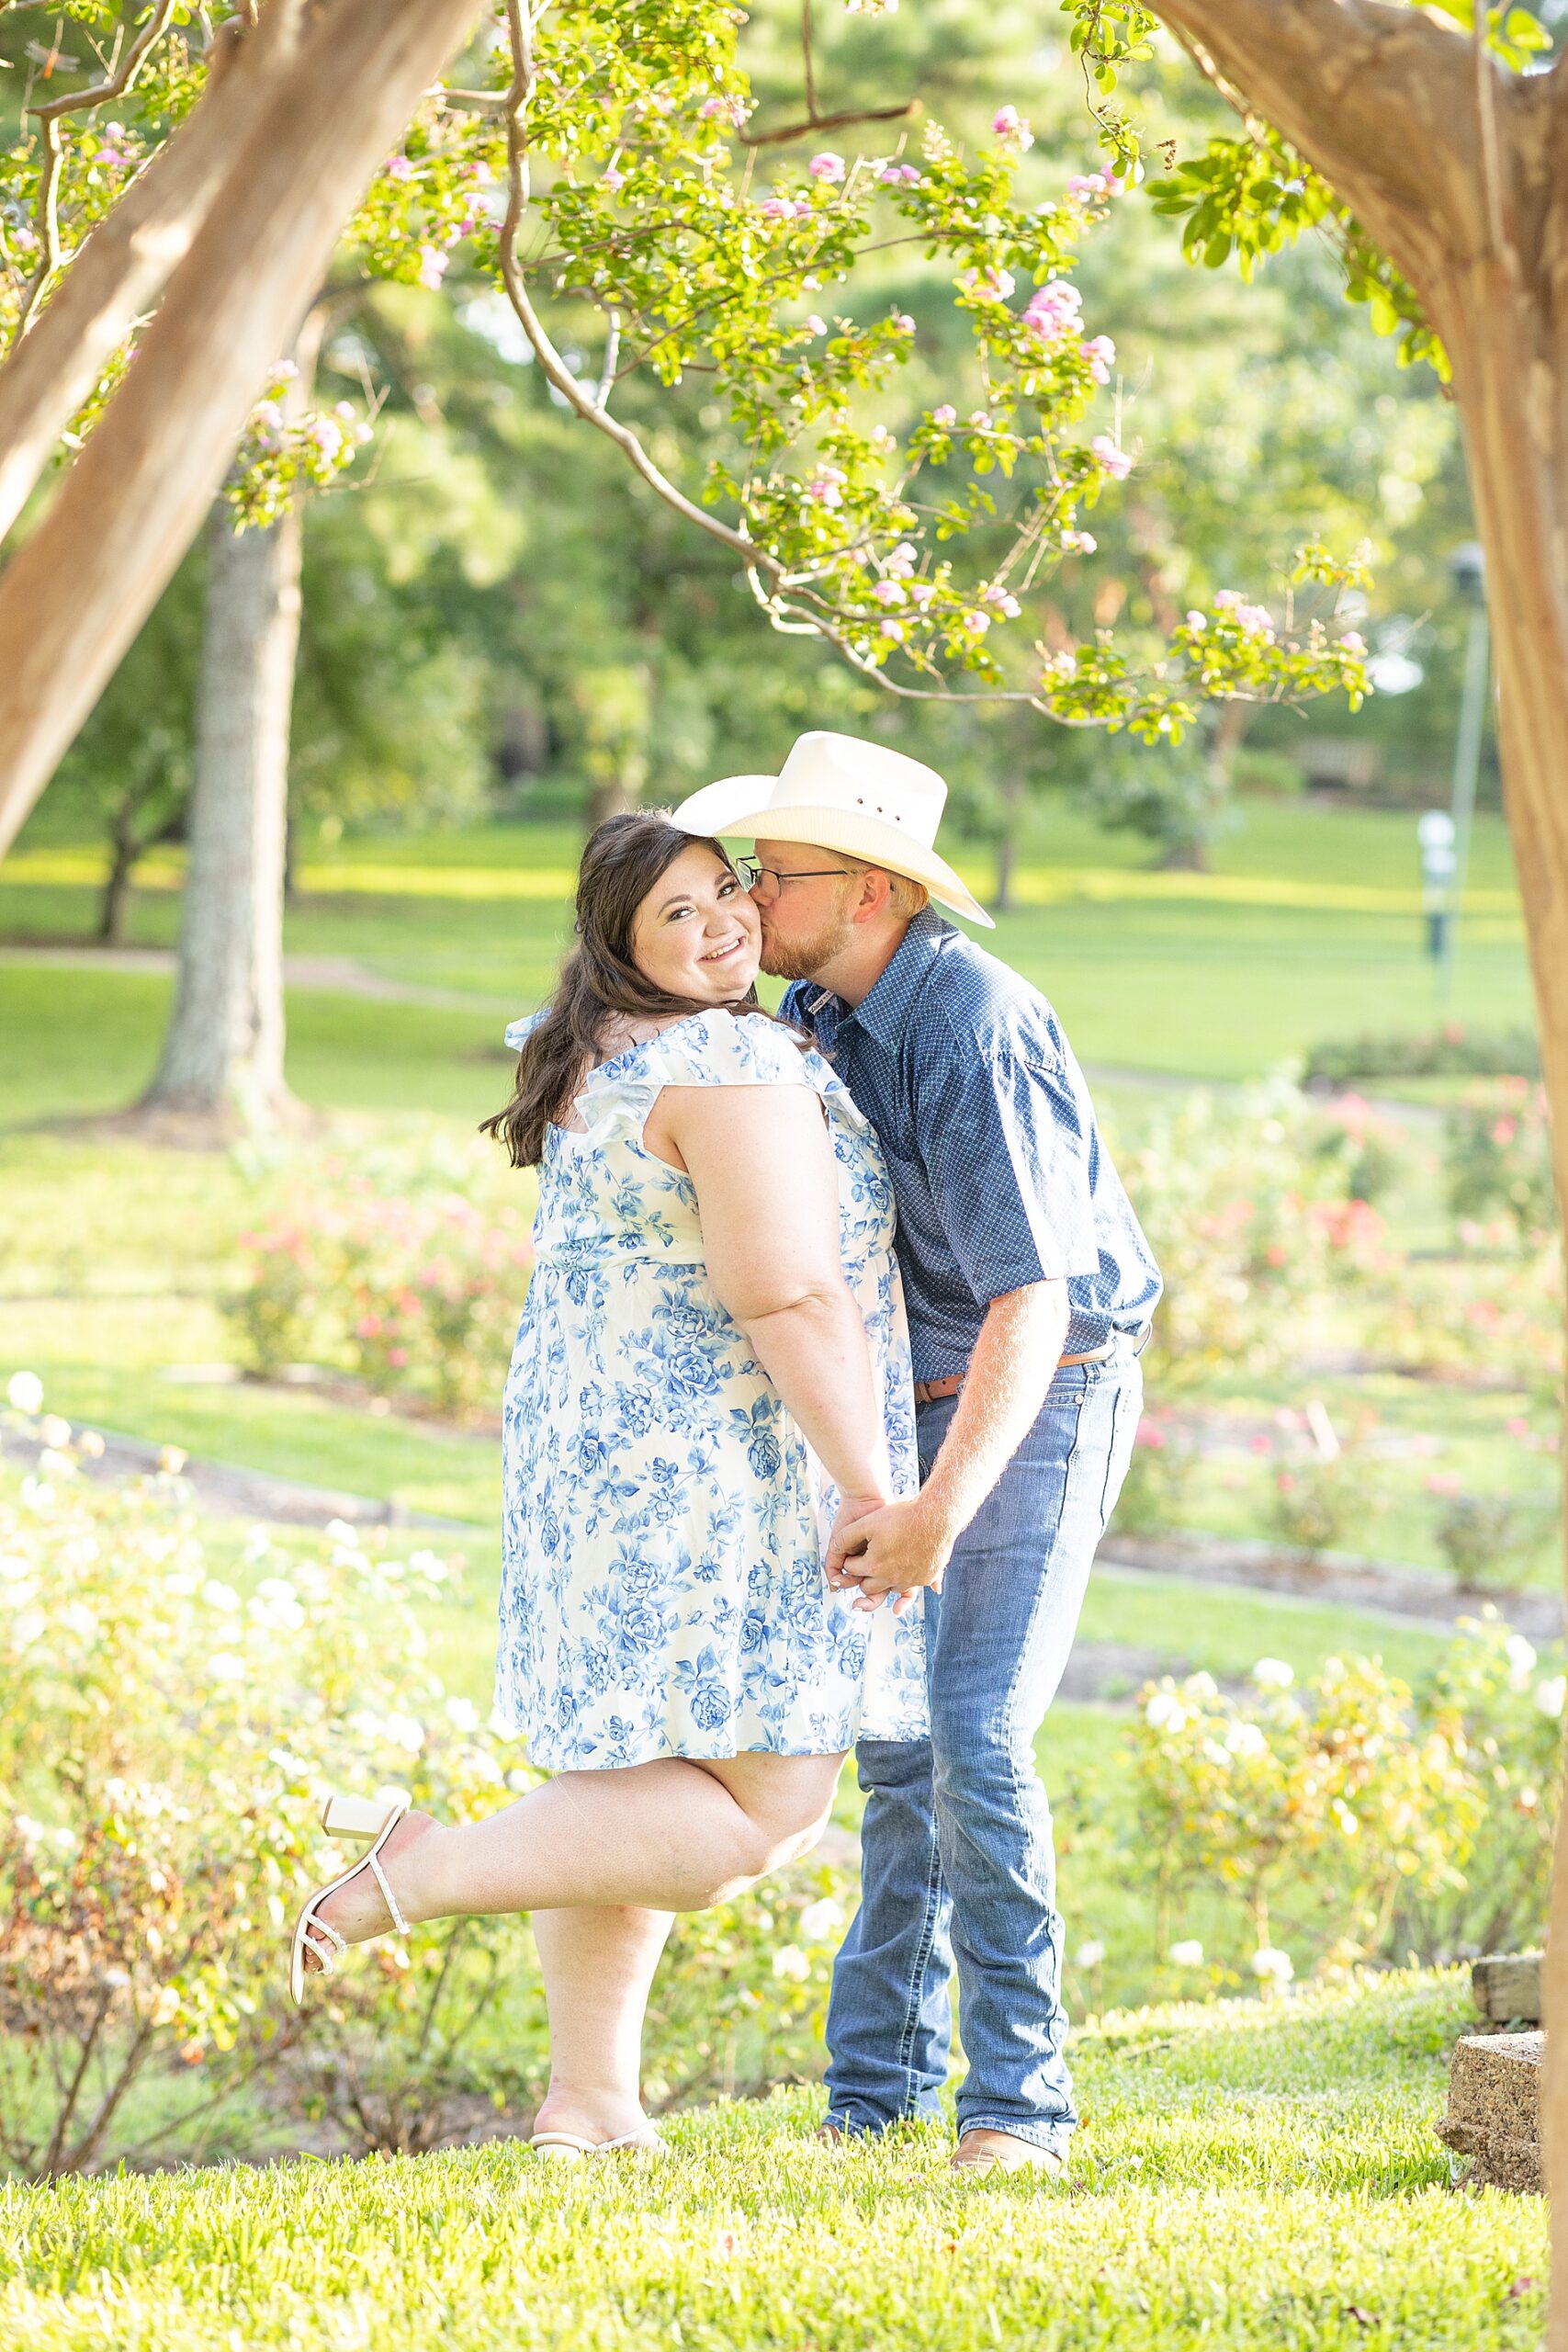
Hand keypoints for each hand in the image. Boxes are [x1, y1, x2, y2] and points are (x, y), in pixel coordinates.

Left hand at [825, 1494, 957, 1611]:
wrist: (936, 1516)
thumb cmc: (902, 1517)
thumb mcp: (867, 1523)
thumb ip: (846, 1537)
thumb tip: (836, 1547)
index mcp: (874, 1566)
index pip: (852, 1568)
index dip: (852, 1559)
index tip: (857, 1551)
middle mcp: (891, 1579)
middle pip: (868, 1587)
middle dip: (864, 1576)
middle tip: (868, 1562)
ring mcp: (910, 1580)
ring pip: (889, 1588)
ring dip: (884, 1580)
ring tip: (886, 1564)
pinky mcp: (926, 1579)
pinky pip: (911, 1585)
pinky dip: (906, 1579)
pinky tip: (906, 1566)